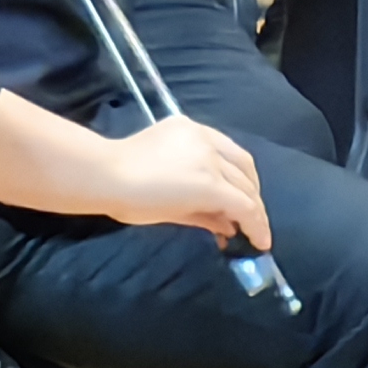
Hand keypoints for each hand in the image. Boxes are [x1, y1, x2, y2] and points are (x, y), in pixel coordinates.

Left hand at [93, 116, 270, 251]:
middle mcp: (212, 157)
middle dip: (254, 205)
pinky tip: (223, 169)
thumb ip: (208, 219)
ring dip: (247, 179)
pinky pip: (219, 141)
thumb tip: (230, 227)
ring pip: (239, 157)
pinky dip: (227, 157)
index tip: (262, 243)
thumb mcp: (176, 216)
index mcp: (209, 184)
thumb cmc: (136, 203)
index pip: (246, 206)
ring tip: (244, 195)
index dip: (257, 226)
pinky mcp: (188, 125)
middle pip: (246, 182)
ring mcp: (201, 137)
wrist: (106, 172)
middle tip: (252, 221)